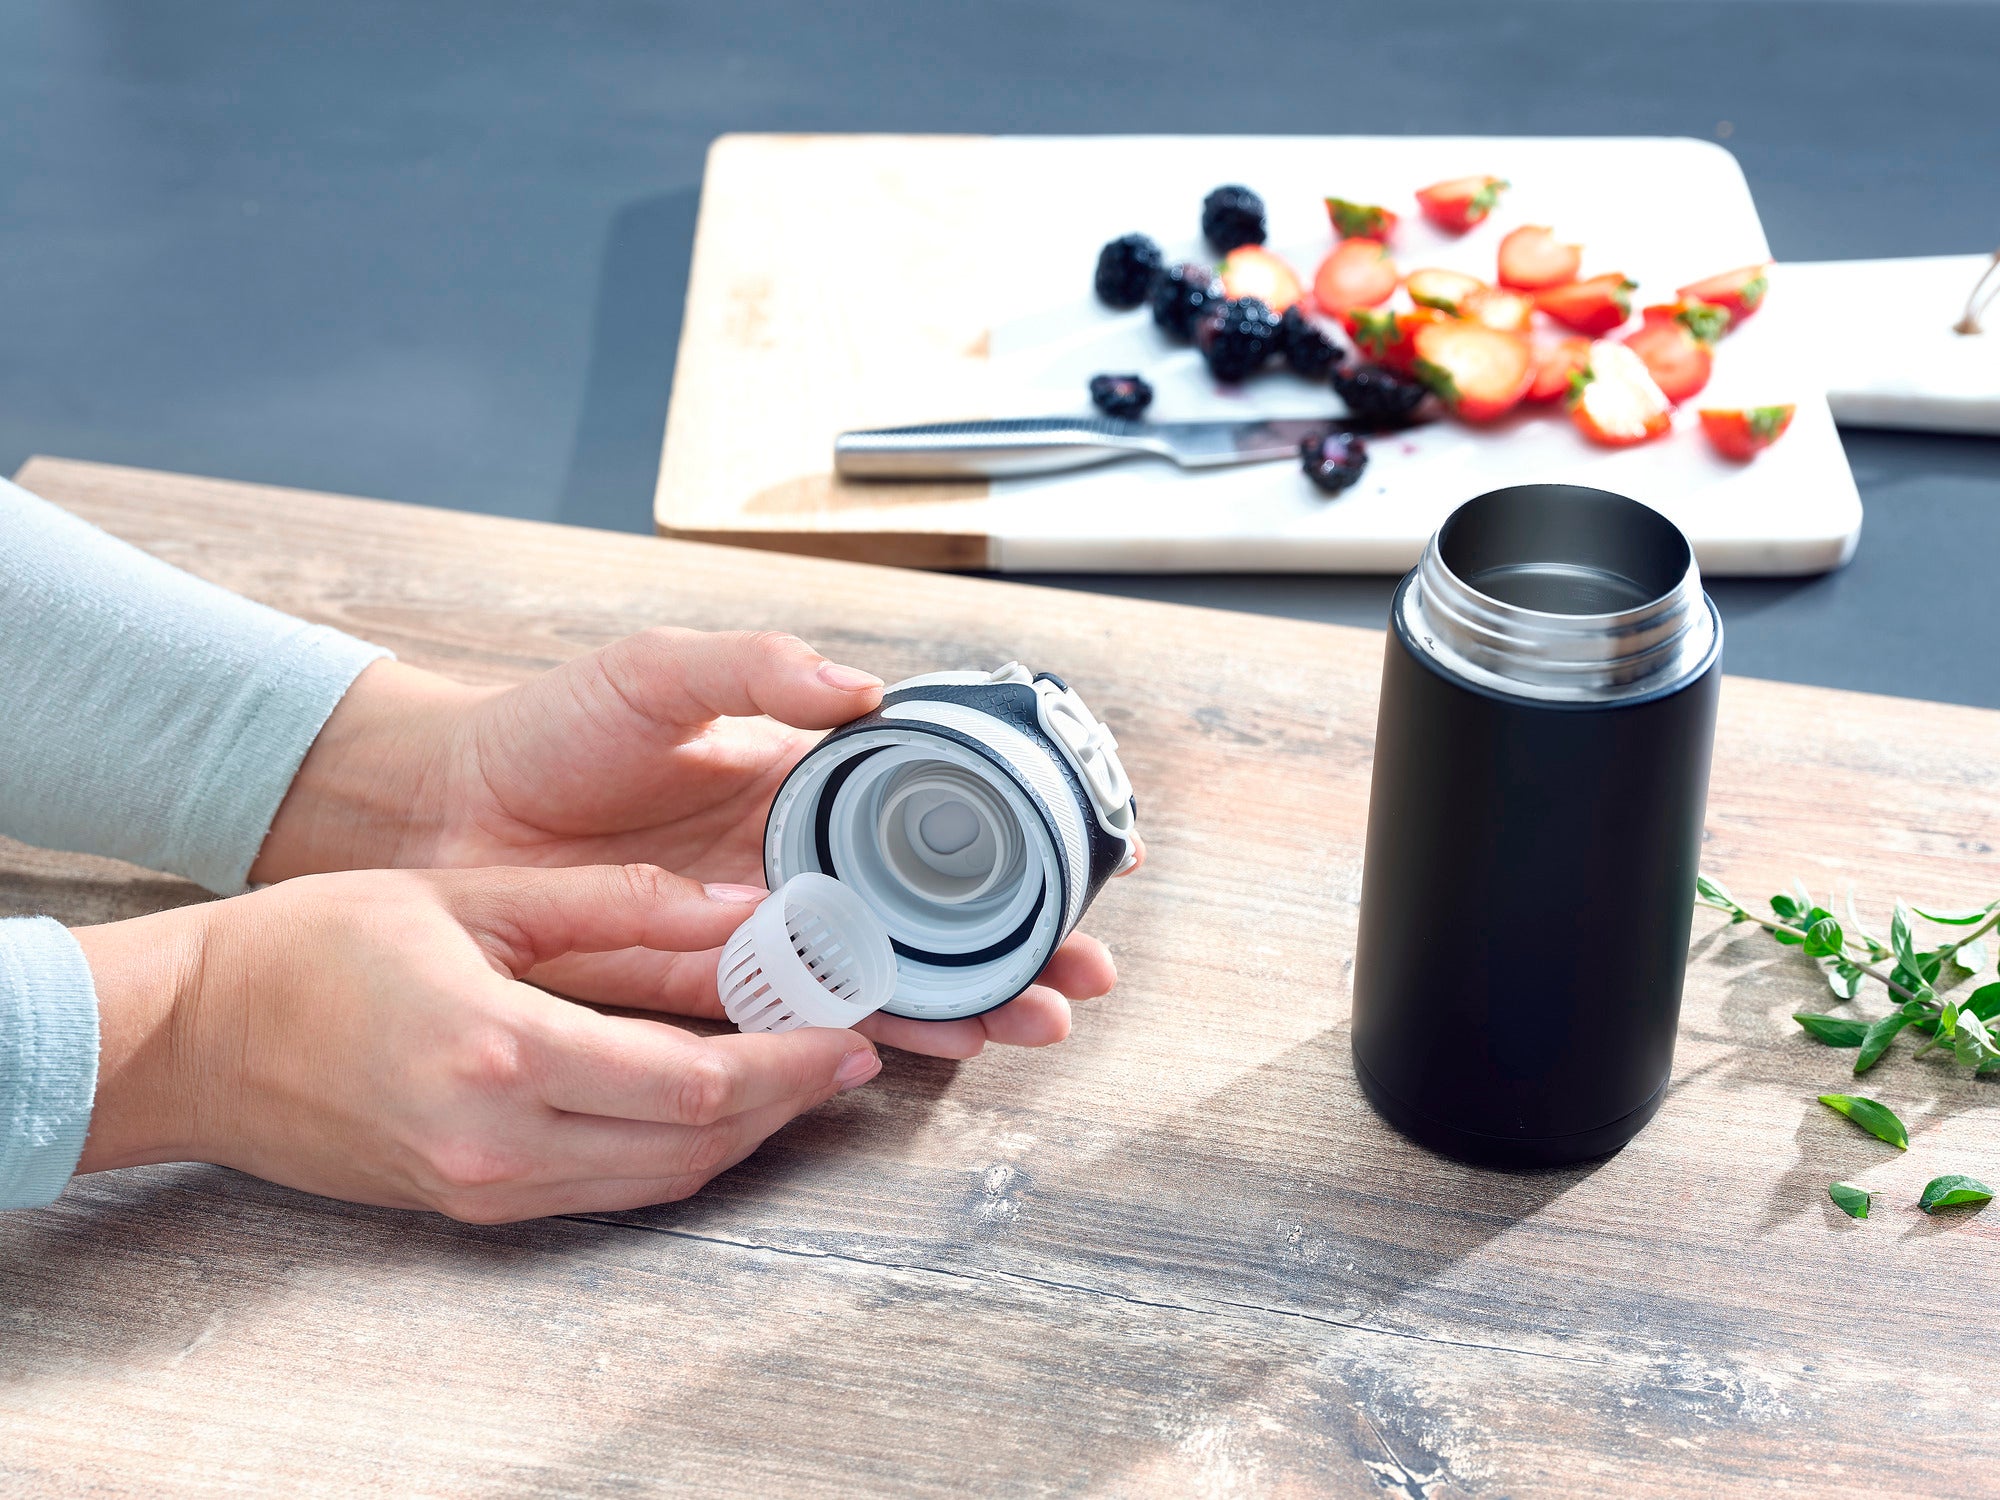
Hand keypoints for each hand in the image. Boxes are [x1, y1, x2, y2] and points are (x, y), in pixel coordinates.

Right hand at [72, 865, 879, 1220]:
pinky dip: (674, 1152)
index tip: (850, 1030)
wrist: (191, 1039)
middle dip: (788, 1102)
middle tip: (849, 1052)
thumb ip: (614, 905)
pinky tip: (708, 1103)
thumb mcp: (473, 898)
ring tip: (798, 1075)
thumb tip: (736, 905)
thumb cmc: (313, 948)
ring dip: (742, 1134)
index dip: (789, 1063)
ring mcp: (482, 1188)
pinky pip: (607, 1190)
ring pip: (658, 1180)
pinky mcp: (469, 1204)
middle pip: (693, 1145)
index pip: (691, 1083)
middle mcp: (498, 1144)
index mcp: (501, 1054)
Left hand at [254, 630, 1137, 1056]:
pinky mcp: (704, 994)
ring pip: (883, 977)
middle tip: (1080, 971)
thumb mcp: (654, 674)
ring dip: (963, 1001)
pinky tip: (931, 1044)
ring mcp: (755, 936)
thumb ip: (755, 671)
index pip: (928, 818)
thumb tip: (864, 688)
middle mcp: (794, 869)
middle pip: (928, 916)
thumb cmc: (544, 732)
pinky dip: (869, 1035)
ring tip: (1033, 1019)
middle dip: (1011, 944)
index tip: (1082, 855)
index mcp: (799, 788)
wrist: (438, 815)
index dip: (1005, 839)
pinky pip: (799, 1021)